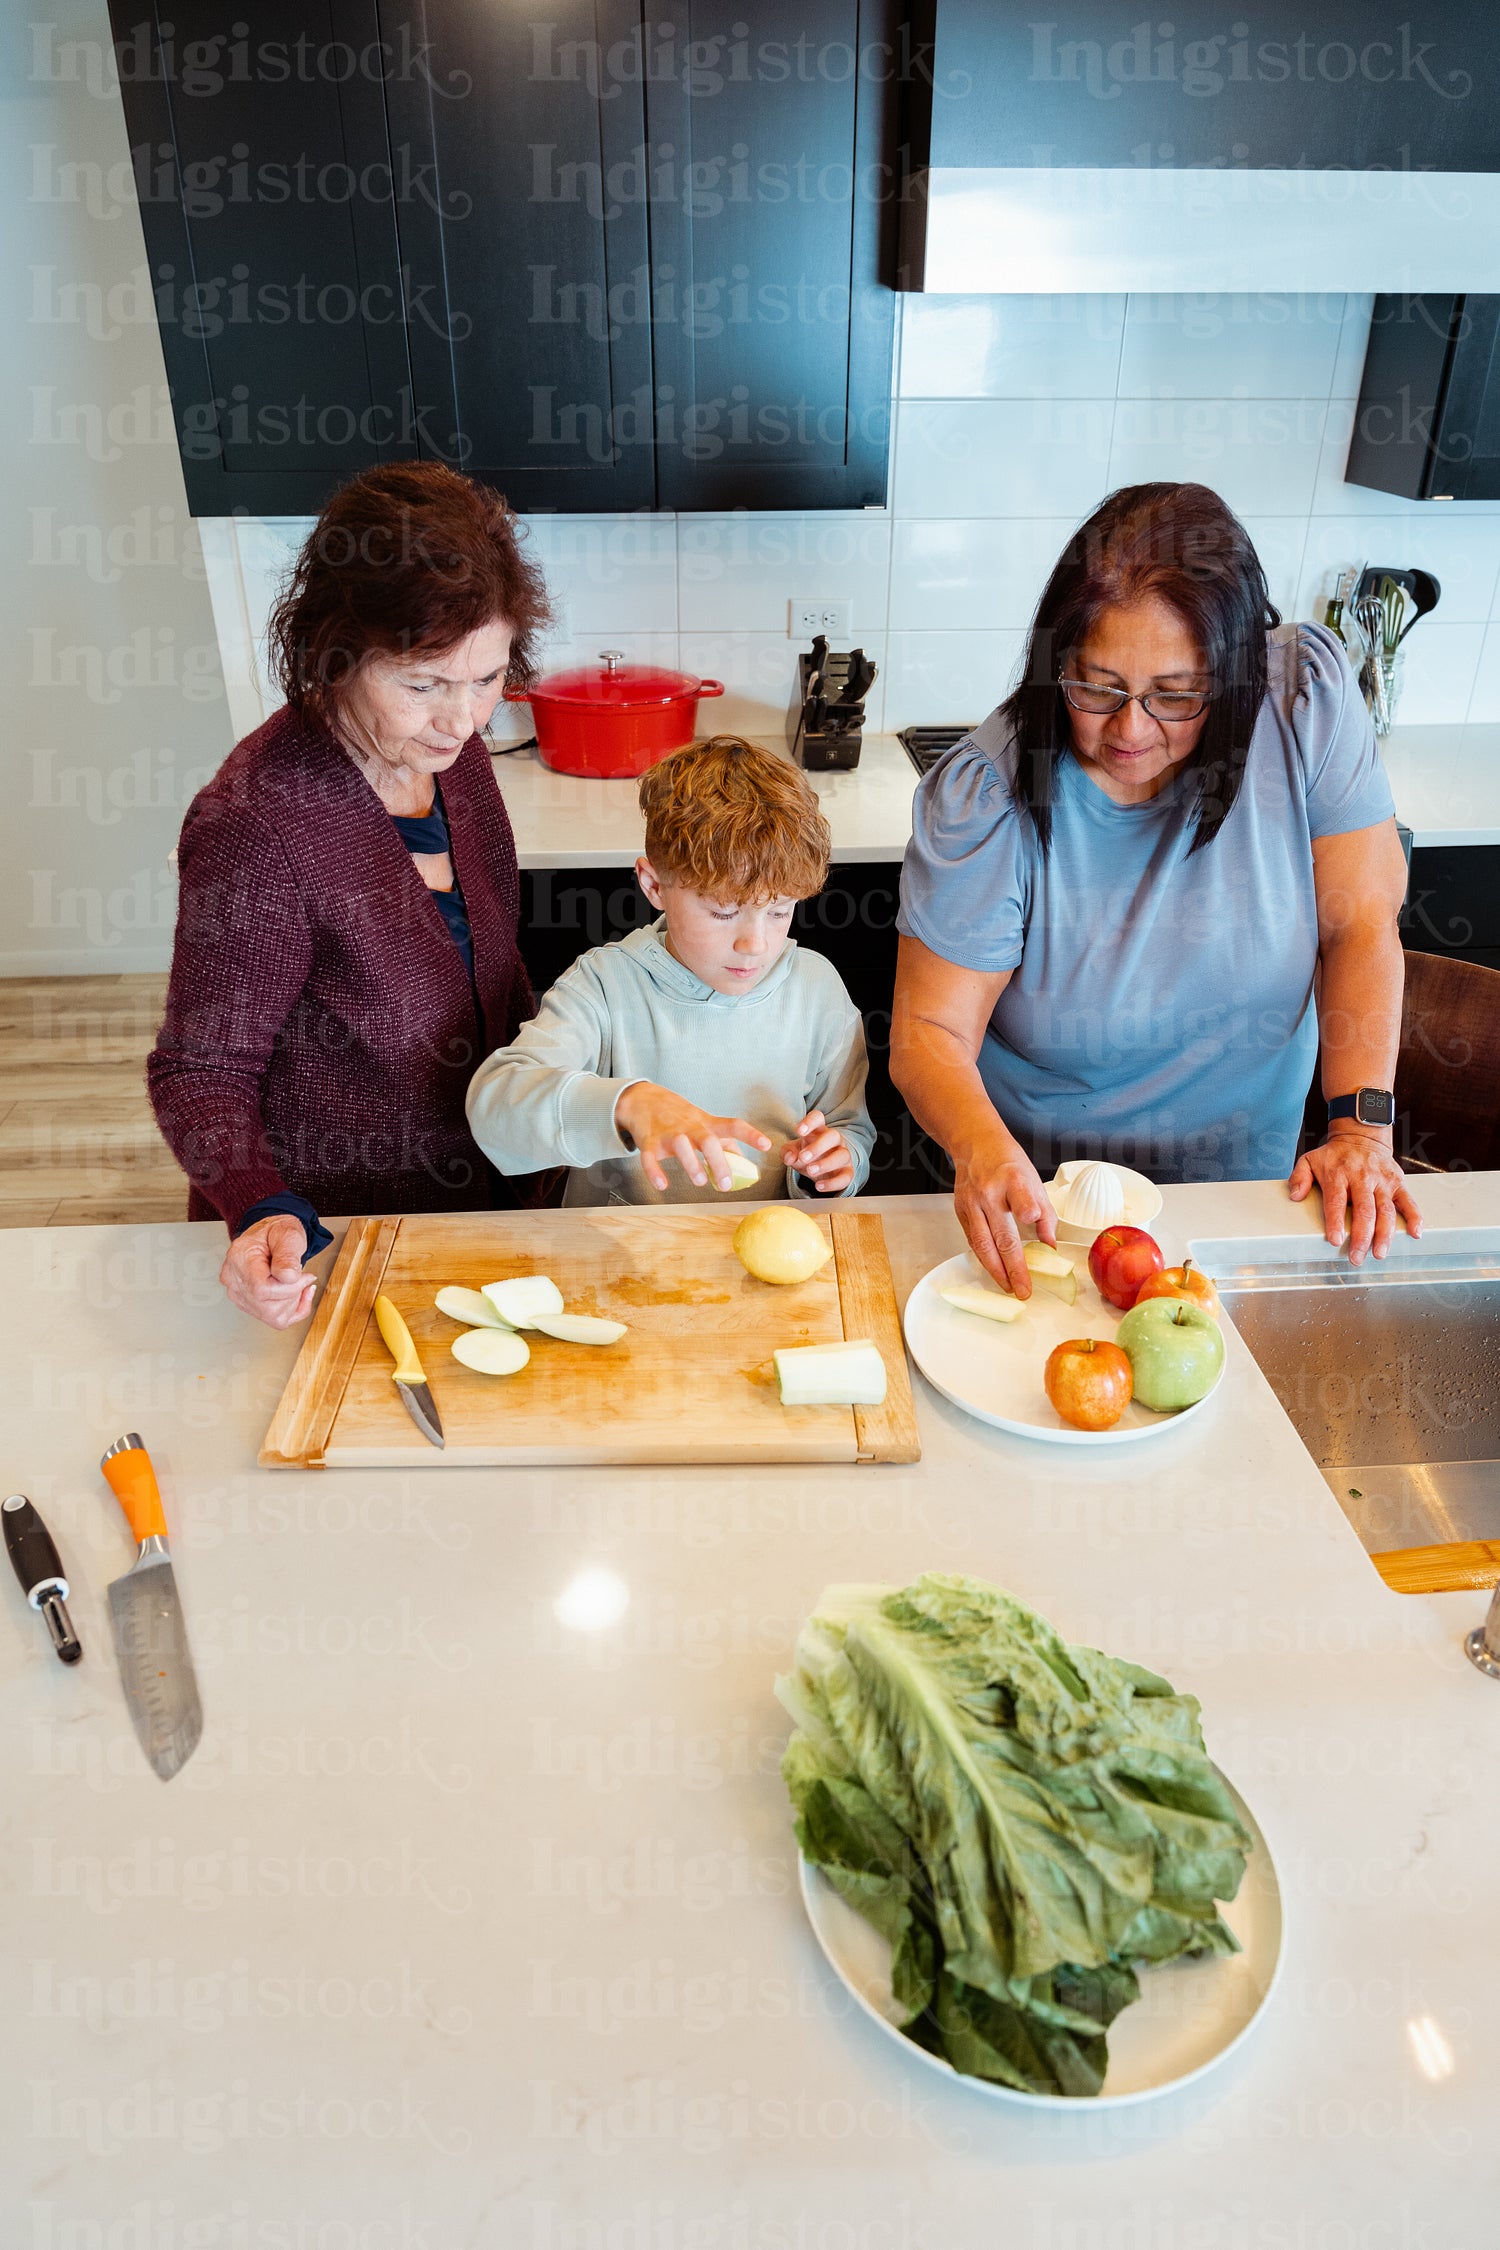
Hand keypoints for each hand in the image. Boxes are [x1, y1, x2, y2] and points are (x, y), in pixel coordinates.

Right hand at [219, 1214, 316, 1327]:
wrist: (270, 1236)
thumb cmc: (277, 1233)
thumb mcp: (288, 1234)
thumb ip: (287, 1254)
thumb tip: (288, 1276)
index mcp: (239, 1257)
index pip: (262, 1289)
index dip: (289, 1288)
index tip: (305, 1276)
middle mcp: (234, 1279)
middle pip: (267, 1307)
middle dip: (293, 1295)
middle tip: (302, 1276)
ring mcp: (238, 1294)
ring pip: (272, 1317)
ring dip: (293, 1303)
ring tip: (297, 1283)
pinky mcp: (247, 1303)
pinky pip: (274, 1320)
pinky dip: (292, 1311)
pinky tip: (298, 1296)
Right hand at [614, 1082, 772, 1193]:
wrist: (644, 1099)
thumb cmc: (679, 1116)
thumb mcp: (705, 1124)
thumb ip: (726, 1144)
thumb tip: (746, 1167)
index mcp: (707, 1124)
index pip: (733, 1125)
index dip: (751, 1134)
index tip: (766, 1145)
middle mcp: (690, 1128)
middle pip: (707, 1140)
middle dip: (718, 1161)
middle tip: (726, 1184)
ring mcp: (669, 1134)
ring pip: (681, 1145)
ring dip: (691, 1164)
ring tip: (700, 1181)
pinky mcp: (649, 1141)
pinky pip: (649, 1157)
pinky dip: (654, 1171)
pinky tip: (663, 1185)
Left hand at [783, 1111, 853, 1195]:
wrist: (821, 1171)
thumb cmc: (807, 1156)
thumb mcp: (793, 1152)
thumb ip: (788, 1152)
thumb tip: (789, 1157)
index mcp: (819, 1130)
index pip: (818, 1118)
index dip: (810, 1122)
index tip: (799, 1131)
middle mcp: (834, 1141)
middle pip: (833, 1135)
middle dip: (818, 1146)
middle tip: (803, 1157)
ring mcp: (843, 1156)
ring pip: (842, 1155)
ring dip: (826, 1163)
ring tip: (810, 1171)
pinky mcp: (847, 1173)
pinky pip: (845, 1177)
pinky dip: (832, 1183)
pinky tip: (819, 1186)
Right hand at [952, 1135, 1057, 1297]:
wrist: (976, 1144)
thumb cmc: (1009, 1162)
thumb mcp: (1034, 1180)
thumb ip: (1045, 1213)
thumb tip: (1049, 1245)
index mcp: (1014, 1180)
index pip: (1022, 1199)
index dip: (1027, 1211)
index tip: (1036, 1229)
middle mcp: (990, 1192)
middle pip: (1002, 1236)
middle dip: (1014, 1268)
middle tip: (1023, 1289)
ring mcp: (972, 1203)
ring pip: (982, 1245)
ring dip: (996, 1271)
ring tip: (1008, 1287)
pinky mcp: (960, 1210)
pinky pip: (972, 1240)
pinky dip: (984, 1258)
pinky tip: (994, 1270)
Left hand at [1287, 1129, 1422, 1263]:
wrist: (1361, 1135)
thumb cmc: (1335, 1155)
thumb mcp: (1309, 1159)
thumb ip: (1299, 1177)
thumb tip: (1295, 1196)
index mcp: (1339, 1175)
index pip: (1336, 1201)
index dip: (1336, 1222)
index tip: (1336, 1240)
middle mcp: (1362, 1178)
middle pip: (1364, 1211)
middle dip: (1361, 1237)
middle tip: (1357, 1257)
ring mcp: (1382, 1181)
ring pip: (1386, 1211)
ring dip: (1385, 1234)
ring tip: (1380, 1253)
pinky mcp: (1397, 1182)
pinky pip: (1408, 1201)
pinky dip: (1414, 1217)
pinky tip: (1415, 1233)